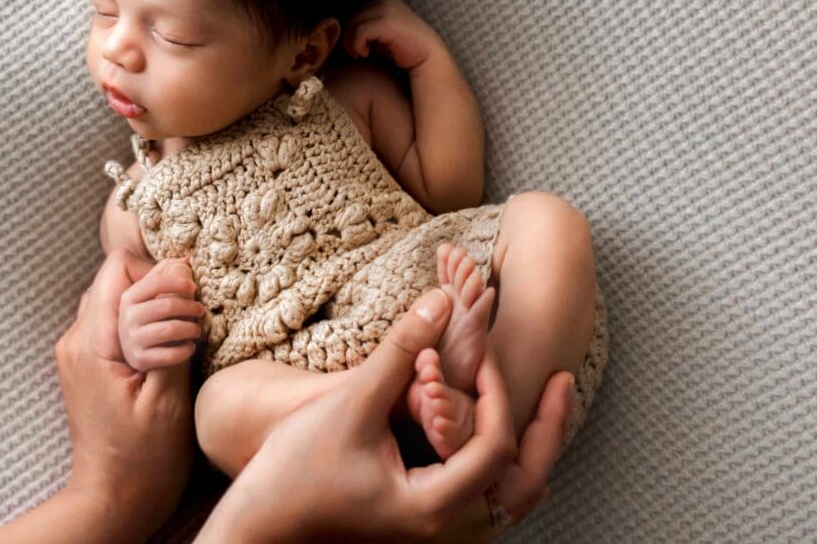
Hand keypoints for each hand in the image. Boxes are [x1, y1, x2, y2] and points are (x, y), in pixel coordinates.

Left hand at [0, 249, 199, 543]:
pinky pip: (114, 319)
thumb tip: (179, 274)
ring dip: (151, 309)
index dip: (157, 275)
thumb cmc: (146, 456)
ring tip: (176, 346)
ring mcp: (78, 349)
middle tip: (187, 330)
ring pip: (117, 297)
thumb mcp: (168, 395)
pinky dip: (142, 325)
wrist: (116, 497)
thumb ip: (168, 330)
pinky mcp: (87, 360)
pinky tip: (161, 357)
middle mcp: (76, 338)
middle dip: (158, 292)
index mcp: (92, 343)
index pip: (118, 266)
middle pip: (118, 278)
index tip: (186, 306)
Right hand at [118, 256, 205, 371]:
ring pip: (170, 330)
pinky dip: (185, 350)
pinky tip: (190, 346)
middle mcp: (128, 317)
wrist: (135, 349)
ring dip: (191, 328)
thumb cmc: (150, 314)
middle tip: (201, 310)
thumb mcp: (153, 293)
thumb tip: (186, 260)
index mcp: (130, 297)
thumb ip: (167, 273)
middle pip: (167, 306)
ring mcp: (132, 340)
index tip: (194, 286)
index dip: (179, 282)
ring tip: (197, 329)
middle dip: (190, 307)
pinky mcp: (140, 360)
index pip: (156, 282)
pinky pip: (169, 355)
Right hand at [197, 288, 516, 542]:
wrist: (257, 524)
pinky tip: (485, 424)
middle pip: (524, 483)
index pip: (495, 446)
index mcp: (433, 506)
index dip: (495, 390)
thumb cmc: (294, 470)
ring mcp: (433, 526)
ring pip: (506, 493)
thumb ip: (401, 350)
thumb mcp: (352, 403)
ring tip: (542, 403)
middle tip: (563, 382)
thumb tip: (443, 300)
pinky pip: (479, 490)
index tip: (480, 349)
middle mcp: (443, 525)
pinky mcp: (418, 516)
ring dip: (525, 444)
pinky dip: (494, 456)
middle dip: (547, 429)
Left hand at [342, 0, 444, 72]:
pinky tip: (366, 54)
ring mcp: (386, 8)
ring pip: (353, 23)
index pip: (356, 10)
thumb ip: (367, 25)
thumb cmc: (403, 48)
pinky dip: (357, 45)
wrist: (428, 57)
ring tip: (360, 53)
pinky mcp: (386, 22)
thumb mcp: (382, 32)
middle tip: (355, 52)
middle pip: (352, 15)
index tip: (357, 45)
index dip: (351, 28)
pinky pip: (359, 32)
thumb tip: (345, 29)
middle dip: (349, 35)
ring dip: (351, 41)